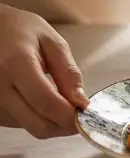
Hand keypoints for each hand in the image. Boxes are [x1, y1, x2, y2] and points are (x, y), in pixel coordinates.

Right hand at [0, 6, 88, 138]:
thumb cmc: (19, 30)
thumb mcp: (51, 42)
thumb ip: (68, 73)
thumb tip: (81, 103)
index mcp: (15, 64)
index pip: (47, 103)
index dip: (71, 117)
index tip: (86, 115)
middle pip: (38, 125)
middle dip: (63, 126)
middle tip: (76, 115)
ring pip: (28, 127)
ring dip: (48, 122)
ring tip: (54, 101)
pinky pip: (15, 123)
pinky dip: (32, 118)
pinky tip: (35, 100)